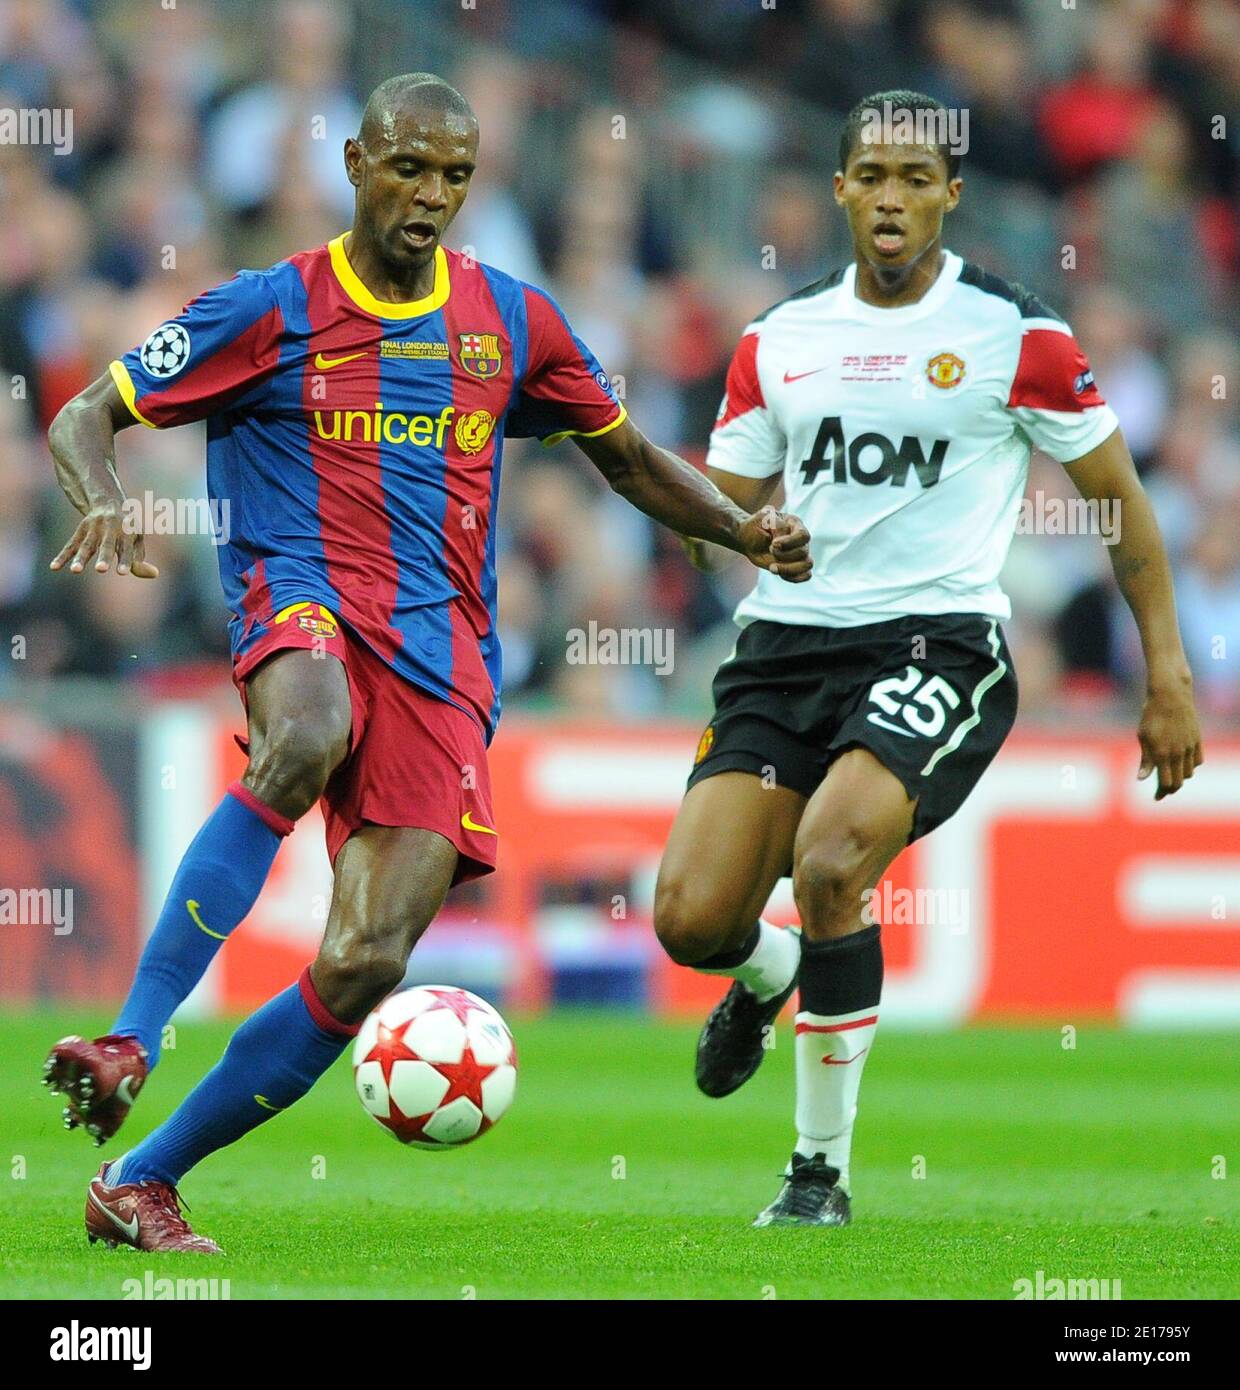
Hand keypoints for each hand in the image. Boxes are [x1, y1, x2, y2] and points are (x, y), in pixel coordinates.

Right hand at [49, 506, 158, 578]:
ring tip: (75, 571)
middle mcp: (110, 529)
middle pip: (106, 545)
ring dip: (80, 558)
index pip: (126, 548)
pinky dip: (62, 556)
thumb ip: (140, 558)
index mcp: (127, 530)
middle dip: (103, 557)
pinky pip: (70, 545)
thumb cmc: (127, 527)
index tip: (122, 572)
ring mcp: (93, 529)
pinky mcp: (80, 531)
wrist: (108, 502)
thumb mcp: (137, 539)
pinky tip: (54, 567)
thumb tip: (154, 574)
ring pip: (86, 545)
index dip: (125, 560)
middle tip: (101, 569)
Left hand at [737, 505, 811, 582]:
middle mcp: (800, 539)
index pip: (803, 536)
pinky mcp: (795, 566)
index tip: (773, 544)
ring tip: (772, 567)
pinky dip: (793, 577)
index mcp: (795, 524)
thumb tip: (782, 542)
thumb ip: (777, 526)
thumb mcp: (764, 519)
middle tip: (769, 549)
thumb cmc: (757, 525)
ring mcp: (799, 553)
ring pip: (807, 565)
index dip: (790, 542)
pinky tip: (778, 572)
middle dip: (783, 555)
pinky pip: (805, 575)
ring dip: (789, 569)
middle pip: (803, 552)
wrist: (748, 538)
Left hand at [1137, 678, 1202, 800]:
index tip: (1156, 797)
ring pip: (1189, 773)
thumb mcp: (1143, 737)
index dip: (1161, 793)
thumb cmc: (1151, 716)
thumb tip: (1141, 779)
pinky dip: (1191, 766)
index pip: (1165, 783)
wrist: (1170, 696)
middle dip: (1169, 789)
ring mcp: (1190, 747)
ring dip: (1179, 777)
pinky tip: (1182, 764)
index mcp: (1162, 754)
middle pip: (1178, 782)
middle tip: (1162, 790)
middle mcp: (1178, 753)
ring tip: (1170, 776)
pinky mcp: (1197, 740)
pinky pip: (1198, 761)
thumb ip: (1146, 760)